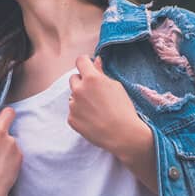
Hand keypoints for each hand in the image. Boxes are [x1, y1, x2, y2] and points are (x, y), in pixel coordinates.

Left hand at [68, 55, 157, 192]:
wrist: (122, 134)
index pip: (80, 61)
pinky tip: (93, 119)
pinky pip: (73, 111)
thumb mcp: (116, 86)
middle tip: (95, 93)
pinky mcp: (71, 119)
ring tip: (96, 109)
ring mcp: (73, 105)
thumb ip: (102, 73)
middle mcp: (78, 90)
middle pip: (74, 78)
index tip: (89, 67)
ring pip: (73, 96)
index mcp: (91, 78)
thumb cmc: (123, 109)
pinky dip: (81, 113)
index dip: (85, 63)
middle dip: (82, 82)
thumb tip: (95, 61)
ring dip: (81, 99)